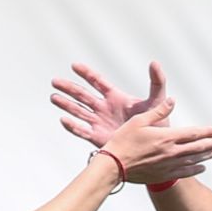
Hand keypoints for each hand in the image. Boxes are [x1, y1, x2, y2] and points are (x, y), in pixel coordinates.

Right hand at [52, 61, 166, 147]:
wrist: (154, 147)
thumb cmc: (158, 123)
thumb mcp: (157, 100)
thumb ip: (156, 81)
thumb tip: (154, 63)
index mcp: (115, 97)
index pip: (97, 81)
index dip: (86, 73)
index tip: (74, 66)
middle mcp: (103, 108)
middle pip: (82, 95)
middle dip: (69, 88)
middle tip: (55, 82)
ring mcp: (99, 122)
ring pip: (78, 111)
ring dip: (66, 105)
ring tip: (53, 97)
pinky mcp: (98, 137)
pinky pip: (82, 131)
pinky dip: (73, 126)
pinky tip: (63, 120)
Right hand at [100, 103, 211, 186]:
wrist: (114, 166)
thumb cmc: (123, 141)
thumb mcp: (139, 121)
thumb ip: (158, 111)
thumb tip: (172, 100)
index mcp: (166, 137)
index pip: (193, 133)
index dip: (208, 131)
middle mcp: (171, 152)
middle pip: (198, 147)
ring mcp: (168, 165)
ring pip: (194, 160)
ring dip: (208, 155)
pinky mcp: (163, 175)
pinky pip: (185, 172)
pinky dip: (196, 169)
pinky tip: (203, 167)